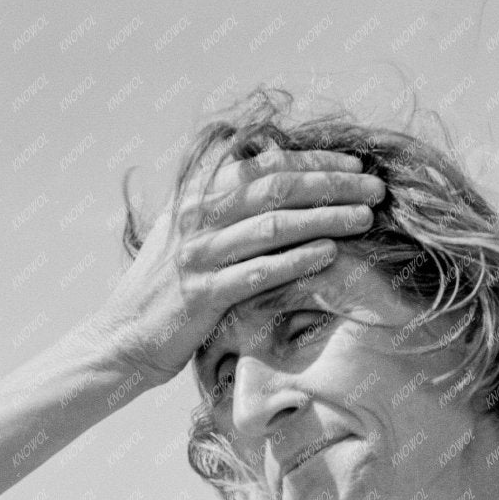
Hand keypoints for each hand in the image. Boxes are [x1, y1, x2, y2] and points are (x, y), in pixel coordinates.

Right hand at [91, 148, 385, 385]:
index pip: (264, 163)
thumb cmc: (165, 289)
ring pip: (274, 226)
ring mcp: (200, 255)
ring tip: (365, 218)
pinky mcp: (203, 295)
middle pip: (277, 188)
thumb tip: (265, 178)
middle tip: (374, 189)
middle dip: (331, 185)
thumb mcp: (186, 233)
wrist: (123, 337)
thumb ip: (221, 205)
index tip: (354, 166)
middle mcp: (197, 218)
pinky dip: (297, 260)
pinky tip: (330, 254)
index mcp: (197, 195)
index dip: (314, 161)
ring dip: (325, 218)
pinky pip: (259, 272)